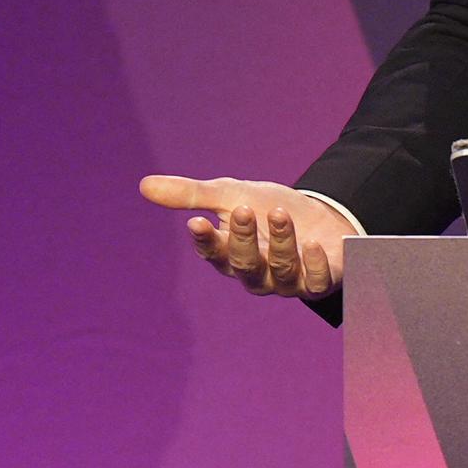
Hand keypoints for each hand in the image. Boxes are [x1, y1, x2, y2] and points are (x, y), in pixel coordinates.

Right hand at [139, 175, 352, 297]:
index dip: (205, 241)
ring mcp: (290, 281)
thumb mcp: (233, 195)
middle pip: (244, 264)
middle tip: (241, 209)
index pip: (213, 253)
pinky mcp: (322, 281)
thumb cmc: (269, 209)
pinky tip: (312, 244)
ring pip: (281, 270)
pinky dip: (315, 266)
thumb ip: (193, 195)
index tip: (196, 223)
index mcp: (231, 256)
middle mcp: (258, 275)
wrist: (321, 215)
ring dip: (280, 242)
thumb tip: (145, 185)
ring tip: (279, 213)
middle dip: (242, 239)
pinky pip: (318, 283)